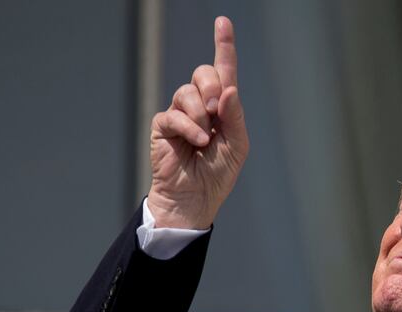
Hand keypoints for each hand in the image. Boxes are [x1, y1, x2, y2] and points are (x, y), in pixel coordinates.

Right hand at [147, 16, 248, 228]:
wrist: (196, 199)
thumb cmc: (217, 174)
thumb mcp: (237, 145)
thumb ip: (235, 116)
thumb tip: (227, 90)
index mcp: (222, 108)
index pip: (223, 72)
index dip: (224, 46)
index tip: (223, 22)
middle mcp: (201, 106)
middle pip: (204, 73)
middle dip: (211, 85)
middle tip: (216, 108)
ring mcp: (180, 114)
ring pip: (187, 92)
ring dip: (201, 114)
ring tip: (205, 139)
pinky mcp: (164, 126)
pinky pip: (174, 114)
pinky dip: (190, 127)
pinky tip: (197, 142)